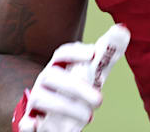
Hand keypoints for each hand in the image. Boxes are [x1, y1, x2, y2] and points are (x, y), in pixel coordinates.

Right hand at [14, 24, 129, 131]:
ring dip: (65, 107)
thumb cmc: (74, 87)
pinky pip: (26, 121)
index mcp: (59, 66)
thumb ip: (107, 53)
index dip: (75, 52)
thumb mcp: (91, 72)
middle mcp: (45, 80)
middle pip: (54, 76)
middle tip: (99, 100)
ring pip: (41, 98)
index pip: (62, 54)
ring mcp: (36, 99)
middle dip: (77, 87)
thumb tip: (123, 28)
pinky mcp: (31, 119)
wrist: (51, 114)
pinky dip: (28, 123)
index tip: (92, 53)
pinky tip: (34, 125)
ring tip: (88, 117)